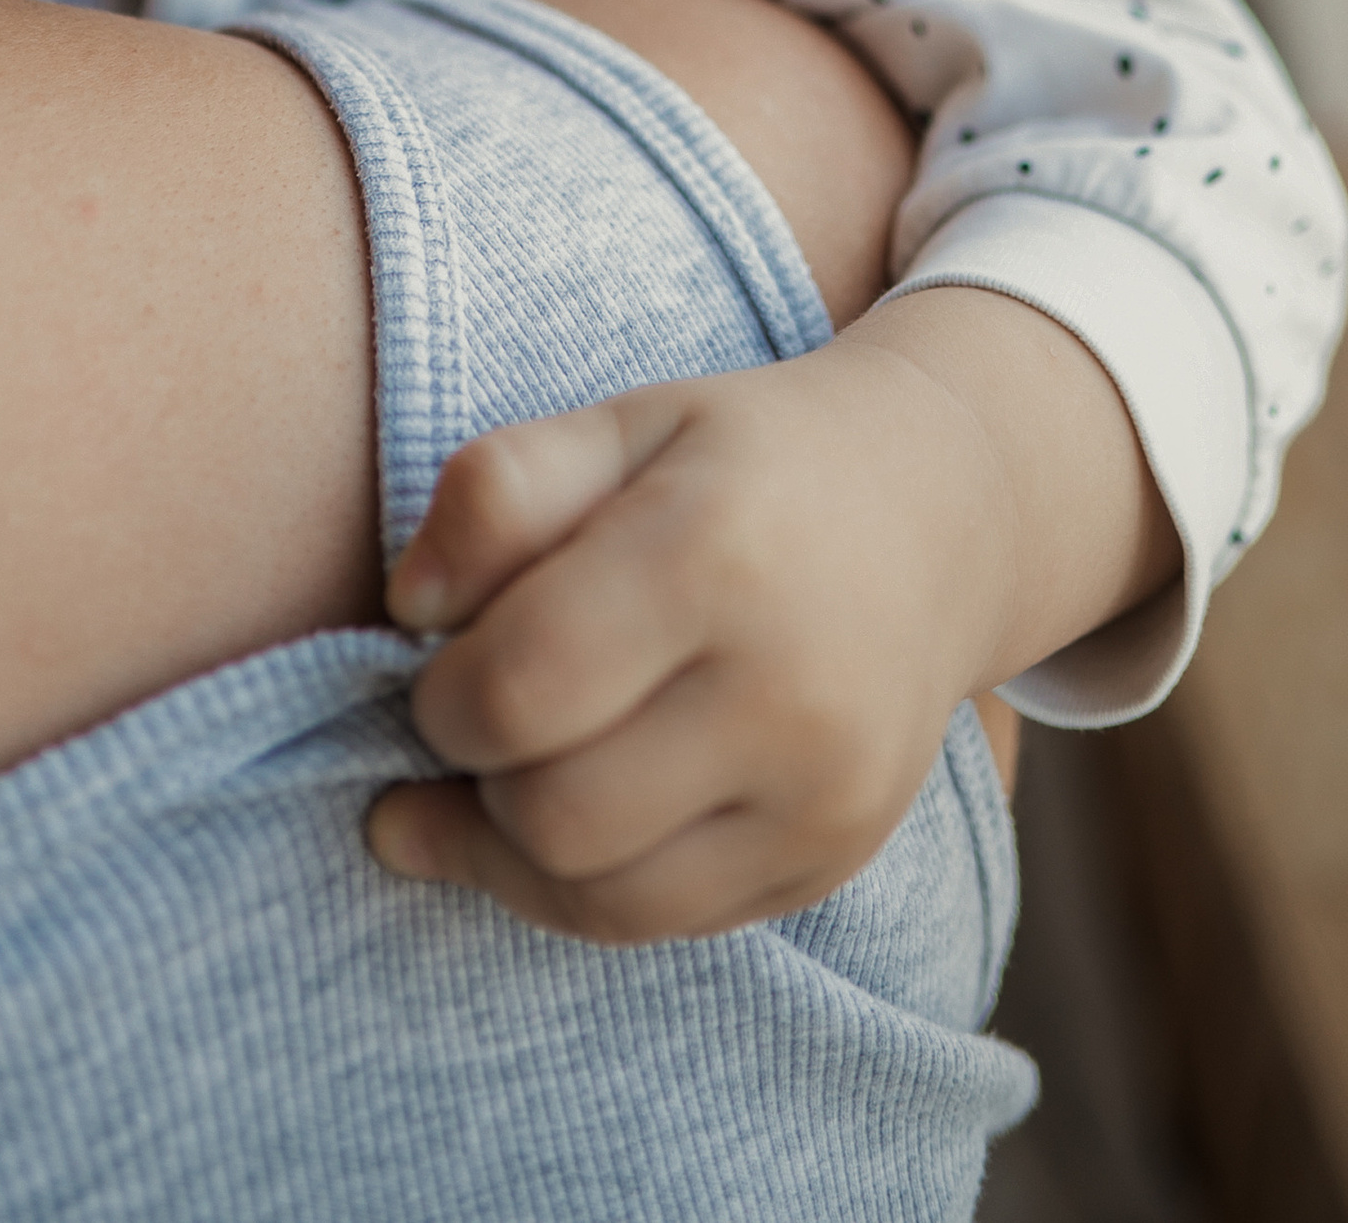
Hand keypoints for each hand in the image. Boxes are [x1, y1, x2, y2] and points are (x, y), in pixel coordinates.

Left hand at [367, 286, 1170, 941]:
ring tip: (502, 777)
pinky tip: (569, 818)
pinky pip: (663, 923)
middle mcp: (786, 691)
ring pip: (599, 898)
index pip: (519, 690)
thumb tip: (407, 610)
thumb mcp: (624, 423)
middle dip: (473, 779)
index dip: (437, 695)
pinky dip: (585, 888)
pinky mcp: (832, 858)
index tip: (435, 661)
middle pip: (552, 814)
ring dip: (511, 852)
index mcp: (714, 553)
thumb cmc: (747, 462)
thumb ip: (496, 489)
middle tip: (474, 716)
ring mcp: (822, 793)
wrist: (940, 512)